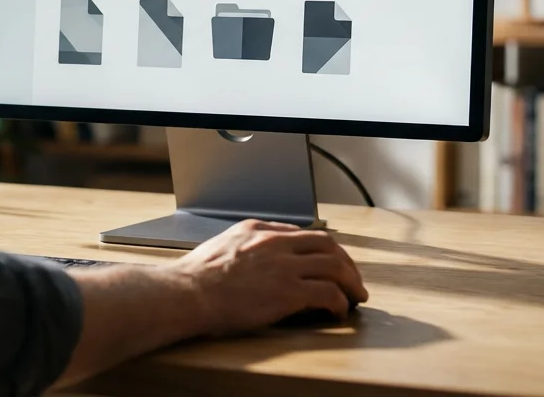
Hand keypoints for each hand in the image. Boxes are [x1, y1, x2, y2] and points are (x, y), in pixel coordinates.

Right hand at [171, 220, 367, 334]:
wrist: (188, 293)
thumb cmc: (196, 277)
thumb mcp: (222, 245)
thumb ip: (245, 244)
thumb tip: (256, 256)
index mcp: (259, 230)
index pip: (304, 233)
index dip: (323, 250)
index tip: (330, 263)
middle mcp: (276, 243)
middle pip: (327, 245)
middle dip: (346, 263)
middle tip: (353, 279)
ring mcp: (283, 266)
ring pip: (334, 266)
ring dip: (351, 282)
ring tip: (356, 296)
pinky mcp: (288, 291)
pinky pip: (327, 293)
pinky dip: (340, 302)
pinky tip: (339, 312)